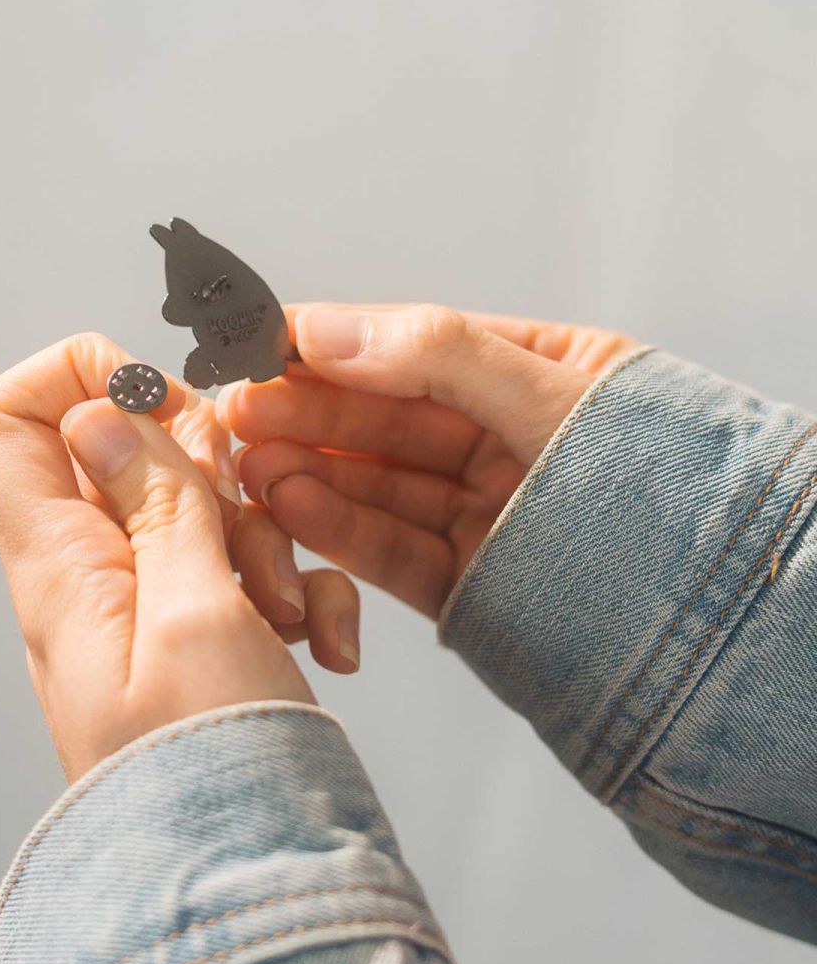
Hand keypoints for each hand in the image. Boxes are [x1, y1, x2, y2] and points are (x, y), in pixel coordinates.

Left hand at [0, 333, 358, 780]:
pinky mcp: (196, 633)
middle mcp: (87, 575)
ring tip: (283, 605)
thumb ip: (153, 502)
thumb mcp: (192, 613)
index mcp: (57, 563)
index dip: (73, 380)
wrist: (248, 888)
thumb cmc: (211, 772)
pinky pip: (238, 564)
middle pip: (121, 447)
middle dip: (203, 462)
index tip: (156, 404)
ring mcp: (143, 604)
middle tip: (242, 519)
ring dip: (261, 527)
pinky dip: (291, 583)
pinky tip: (321, 638)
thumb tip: (99, 411)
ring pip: (194, 502)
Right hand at [219, 305, 638, 618]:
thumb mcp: (556, 399)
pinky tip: (292, 502)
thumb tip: (328, 329)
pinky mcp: (470, 580)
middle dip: (307, 410)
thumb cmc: (665, 489)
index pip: (416, 347)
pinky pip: (394, 547)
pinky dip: (340, 526)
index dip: (335, 342)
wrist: (725, 634)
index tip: (263, 340)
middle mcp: (504, 441)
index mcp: (538, 375)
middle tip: (237, 405)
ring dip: (309, 469)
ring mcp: (486, 512)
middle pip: (385, 419)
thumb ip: (441, 357)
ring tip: (249, 458)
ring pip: (379, 484)